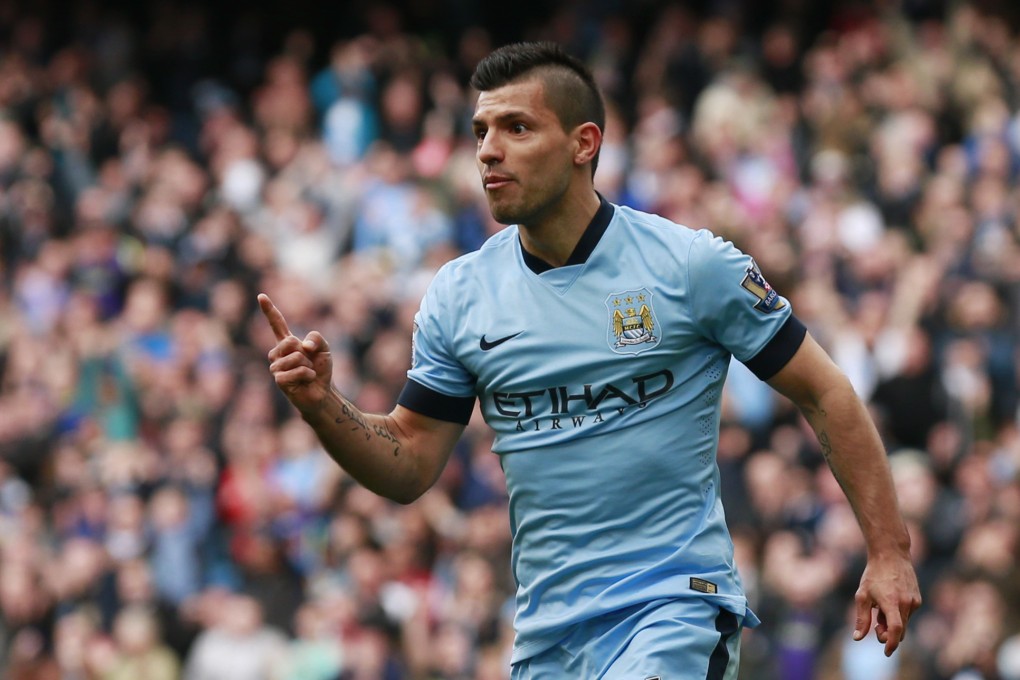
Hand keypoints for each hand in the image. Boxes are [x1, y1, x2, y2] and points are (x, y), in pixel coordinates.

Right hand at [258, 293, 332, 412]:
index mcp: (287, 343)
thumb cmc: (320, 369)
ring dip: (307, 365)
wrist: (321, 392)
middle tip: (308, 363)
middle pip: (289, 342)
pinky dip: (307, 375)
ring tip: (307, 373)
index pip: (276, 324)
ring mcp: (276, 367)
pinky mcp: (279, 381)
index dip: (269, 310)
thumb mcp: (324, 349)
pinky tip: (306, 380)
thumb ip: (317, 338)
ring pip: (295, 358)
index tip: (261, 295)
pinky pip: (296, 372)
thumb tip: (302, 345)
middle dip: (305, 352)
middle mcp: (277, 353)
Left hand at [853, 552, 921, 656]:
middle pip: (899, 631)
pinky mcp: (918, 599)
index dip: (891, 643)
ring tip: (881, 608)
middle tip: (876, 627)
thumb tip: (857, 638)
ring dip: (893, 623)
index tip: (887, 653)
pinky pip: (908, 614)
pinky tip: (890, 601)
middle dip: (888, 634)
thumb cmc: (873, 575)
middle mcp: (905, 603)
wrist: (891, 555)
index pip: (895, 630)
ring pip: (905, 623)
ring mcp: (914, 601)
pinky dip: (899, 615)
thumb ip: (861, 618)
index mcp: (891, 602)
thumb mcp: (862, 595)